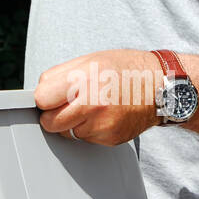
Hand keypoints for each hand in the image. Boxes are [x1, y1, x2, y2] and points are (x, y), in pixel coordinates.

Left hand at [34, 50, 163, 145]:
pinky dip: (88, 130)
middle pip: (49, 122)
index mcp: (84, 79)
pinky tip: (102, 116)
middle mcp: (93, 103)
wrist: (160, 86)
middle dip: (52, 115)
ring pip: (67, 132)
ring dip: (71, 123)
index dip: (43, 98)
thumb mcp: (89, 60)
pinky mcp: (111, 138)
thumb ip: (60, 76)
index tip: (49, 96)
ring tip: (88, 107)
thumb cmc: (124, 69)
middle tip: (63, 106)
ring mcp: (102, 124)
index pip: (41, 99)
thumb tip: (39, 93)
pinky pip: (85, 138)